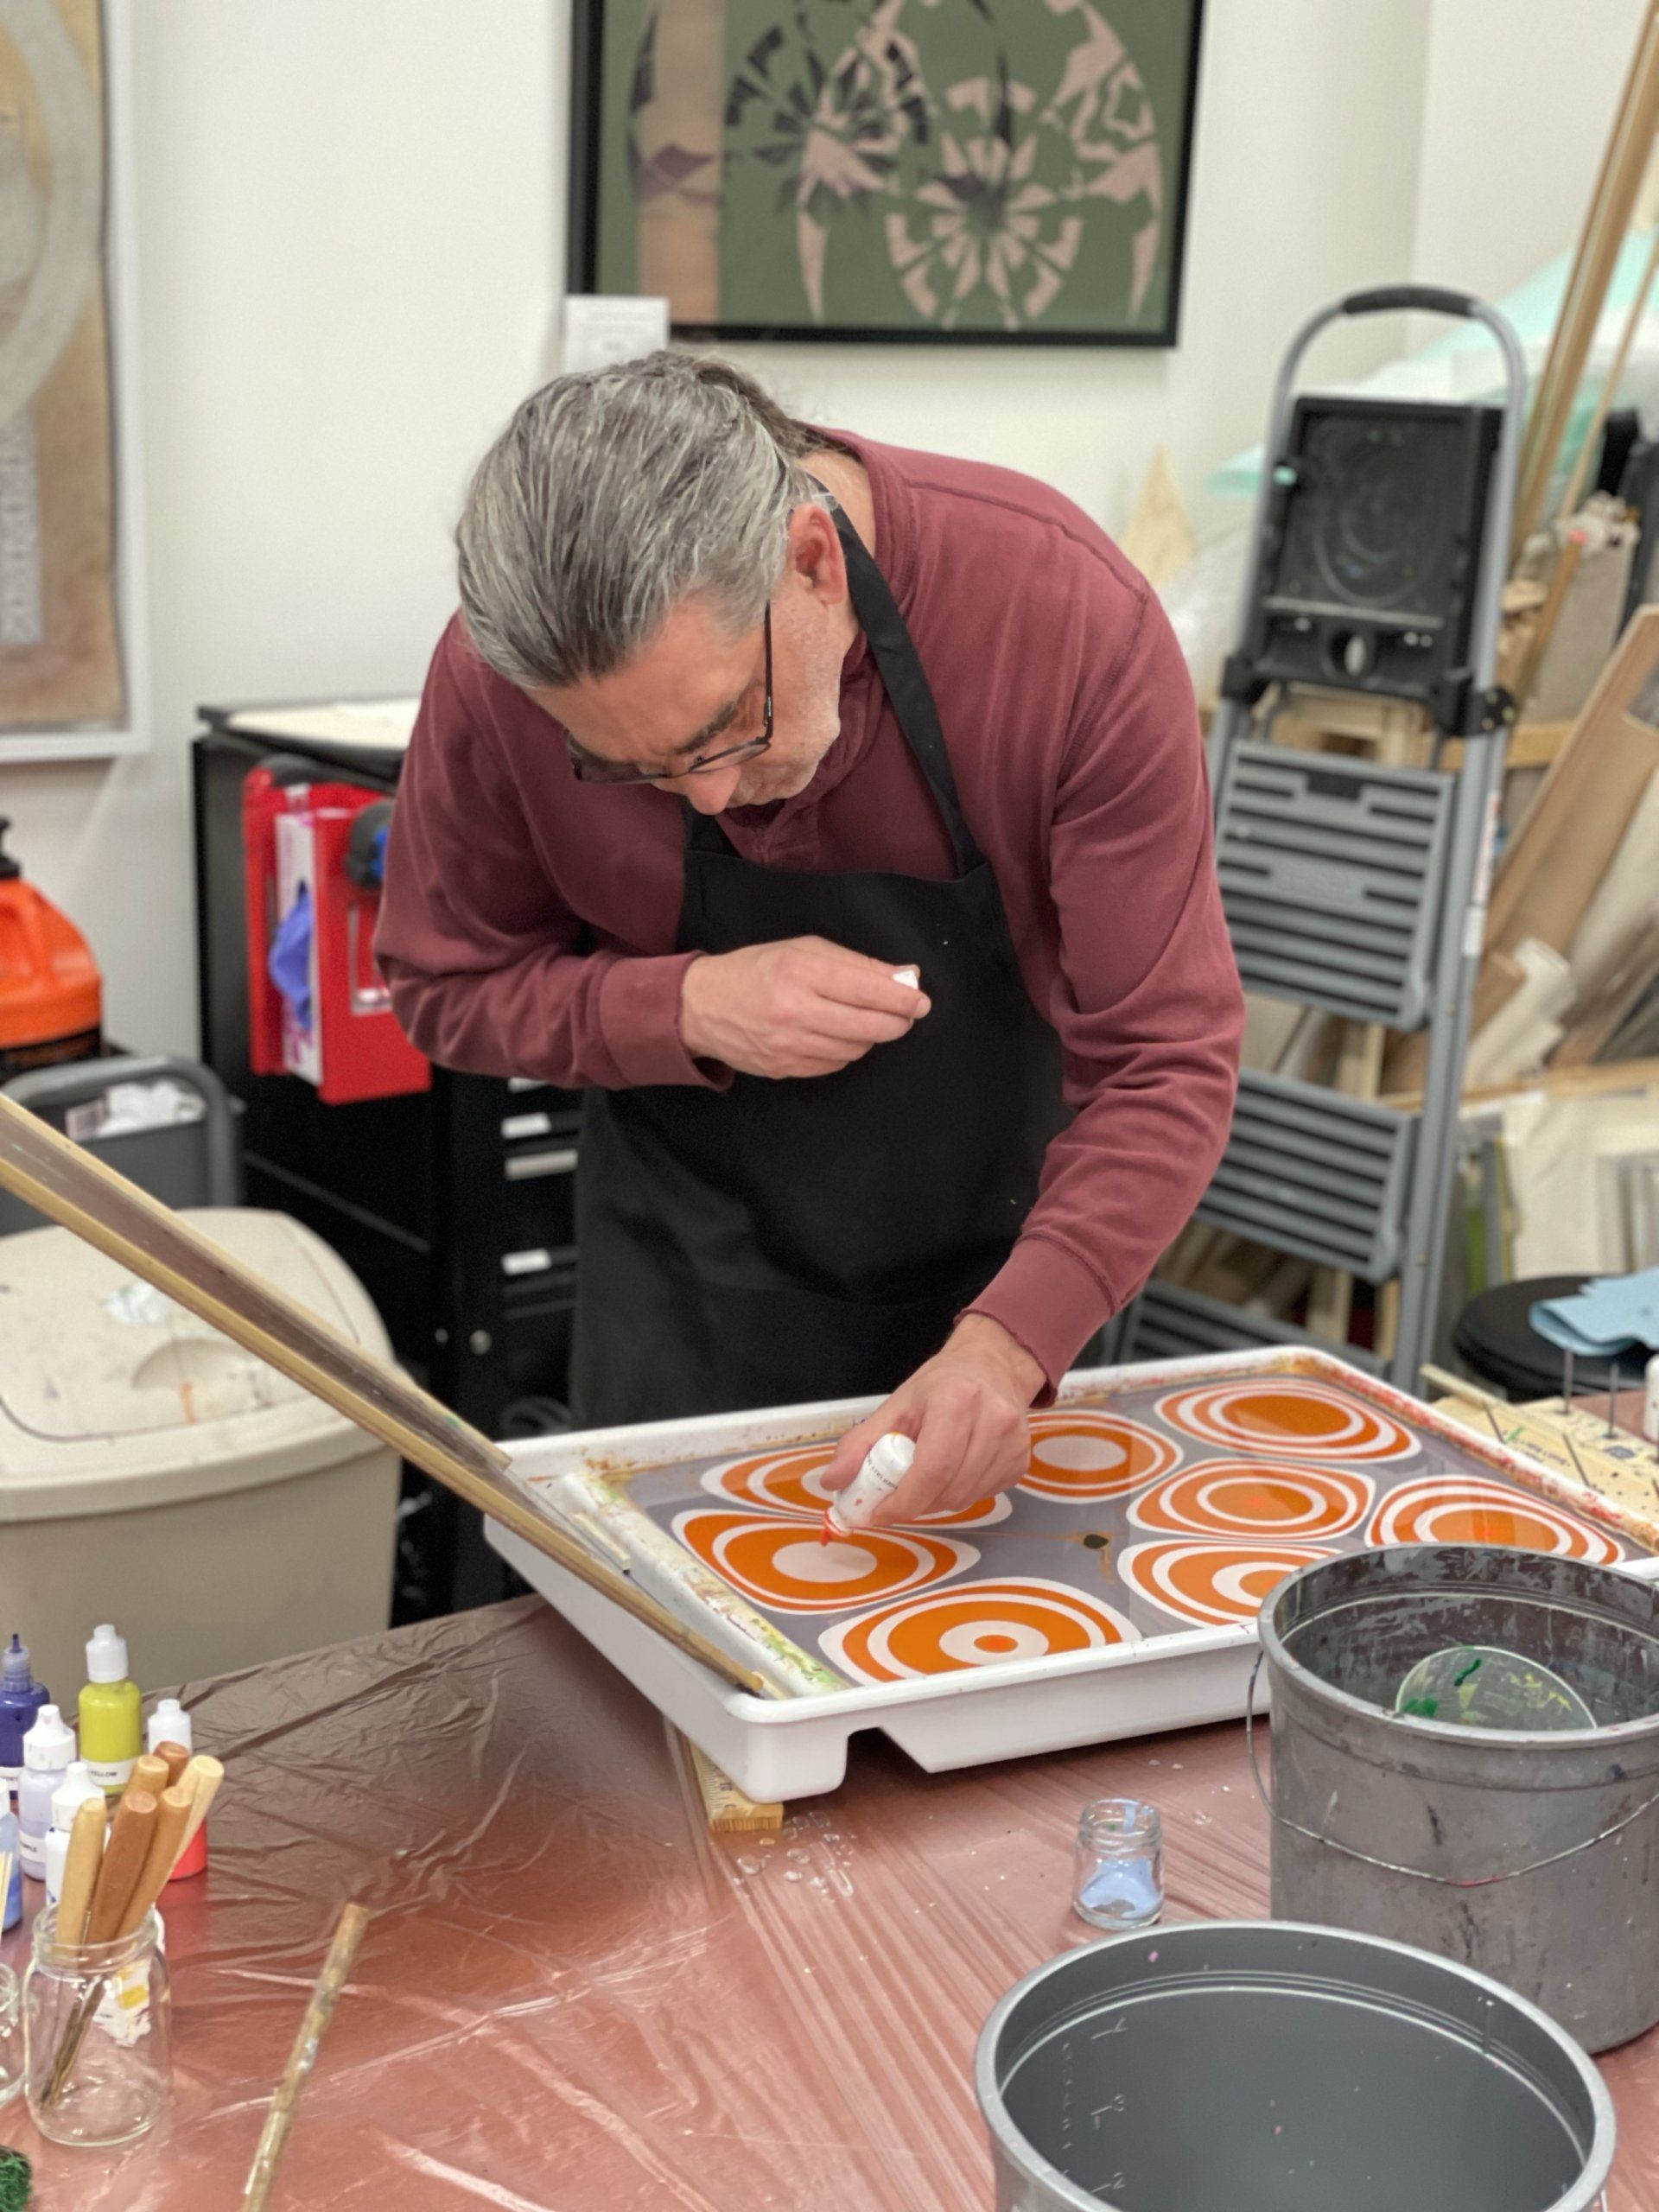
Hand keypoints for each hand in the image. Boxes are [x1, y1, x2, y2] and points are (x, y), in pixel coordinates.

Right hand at [679, 936, 929, 1078]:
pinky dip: (847, 1050)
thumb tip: (905, 977)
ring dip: (871, 1036)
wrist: (701, 1006)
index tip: (921, 1001)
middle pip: (868, 1026)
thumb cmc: (757, 969)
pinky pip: (835, 1064)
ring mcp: (788, 1045)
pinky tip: (840, 1036)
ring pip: (855, 1048)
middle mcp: (794, 1010)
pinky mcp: (784, 1068)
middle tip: (907, 1016)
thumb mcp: (804, 949)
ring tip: (867, 1021)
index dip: (902, 998)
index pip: (866, 989)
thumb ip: (856, 963)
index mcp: (800, 971)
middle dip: (897, 1023)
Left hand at [819, 1316, 1043, 1522]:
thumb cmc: (941, 1385)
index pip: (931, 1471)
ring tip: (925, 1479)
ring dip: (937, 1501)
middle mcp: (993, 1421)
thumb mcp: (896, 1405)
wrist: (991, 1365)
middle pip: (948, 1491)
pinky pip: (984, 1496)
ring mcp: (1013, 1443)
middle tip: (896, 1498)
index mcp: (957, 1402)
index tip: (877, 1513)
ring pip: (966, 1499)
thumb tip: (832, 1481)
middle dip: (915, 1504)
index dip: (901, 1502)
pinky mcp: (1022, 1461)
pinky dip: (960, 1494)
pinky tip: (954, 1472)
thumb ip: (860, 1444)